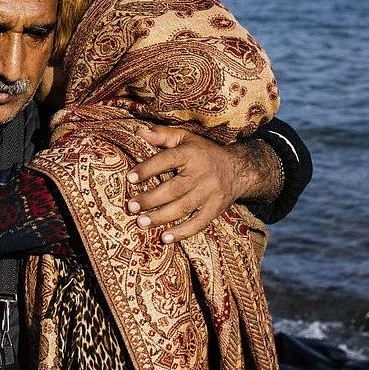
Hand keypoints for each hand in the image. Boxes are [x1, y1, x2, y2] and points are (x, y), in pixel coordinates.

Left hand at [125, 126, 242, 242]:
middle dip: (151, 199)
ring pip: (183, 207)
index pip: (167, 160)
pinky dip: (182, 232)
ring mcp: (210, 193)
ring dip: (161, 217)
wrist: (238, 169)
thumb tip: (139, 131)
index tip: (130, 177)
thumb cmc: (204, 153)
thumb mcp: (186, 138)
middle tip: (131, 207)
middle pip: (174, 189)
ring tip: (141, 223)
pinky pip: (199, 223)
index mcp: (191, 154)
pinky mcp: (215, 209)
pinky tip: (165, 238)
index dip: (148, 169)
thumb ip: (162, 135)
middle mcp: (201, 174)